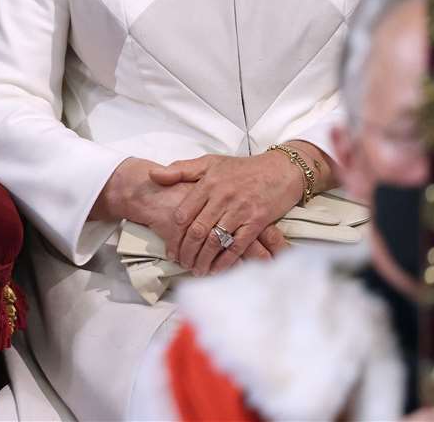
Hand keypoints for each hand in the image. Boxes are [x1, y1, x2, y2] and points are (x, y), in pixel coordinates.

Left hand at [151, 153, 302, 274]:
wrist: (280, 170)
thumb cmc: (241, 168)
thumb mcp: (209, 162)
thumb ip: (180, 170)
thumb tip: (153, 175)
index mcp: (207, 182)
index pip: (183, 214)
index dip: (173, 235)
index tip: (170, 249)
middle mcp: (222, 197)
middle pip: (197, 230)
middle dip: (186, 251)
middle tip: (180, 263)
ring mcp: (240, 210)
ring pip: (215, 240)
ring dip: (203, 259)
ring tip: (195, 270)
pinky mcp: (257, 221)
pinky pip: (237, 245)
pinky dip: (225, 261)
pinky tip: (216, 270)